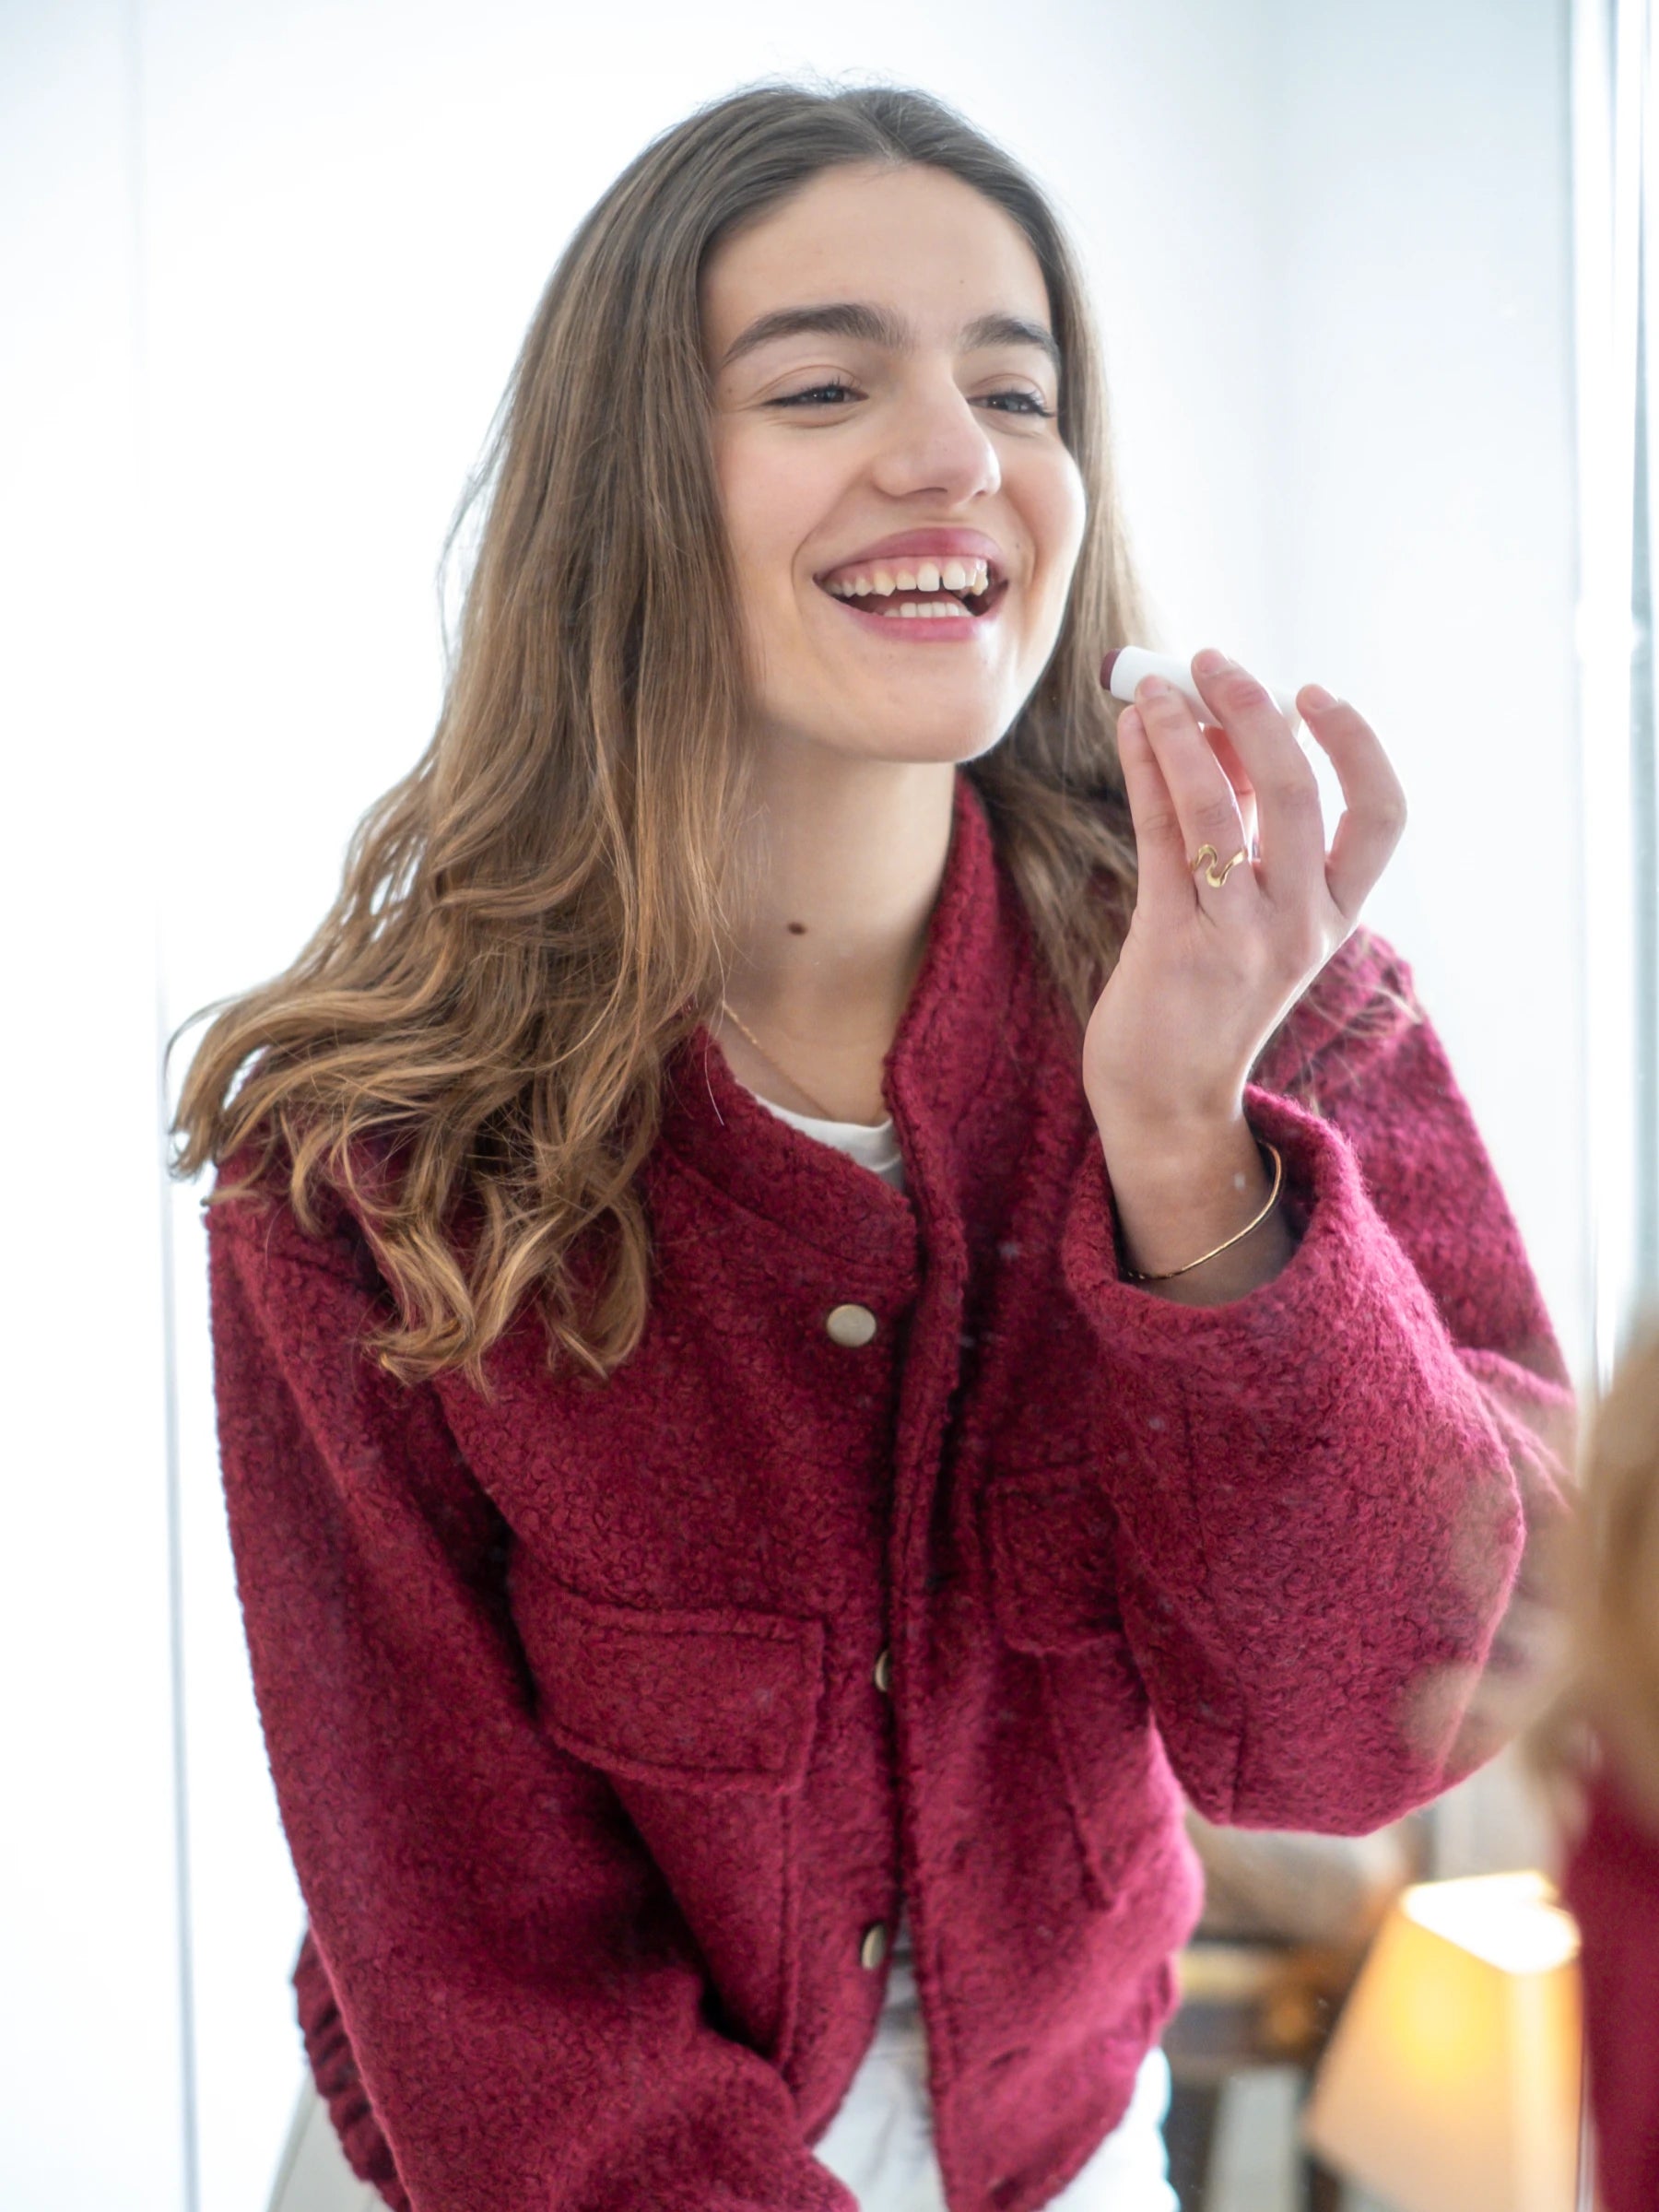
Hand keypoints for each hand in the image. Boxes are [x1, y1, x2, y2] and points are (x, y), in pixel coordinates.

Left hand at [1082, 649, 1405, 1286]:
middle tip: (1213, 663)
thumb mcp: (1250, 916)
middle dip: (1255, 714)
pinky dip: (1148, 771)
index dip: (1358, 746)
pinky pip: (1161, 837)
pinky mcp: (1173, 945)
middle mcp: (1299, 926)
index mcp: (1333, 915)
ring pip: (1217, 809)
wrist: (1165, 1102)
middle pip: (1297, 794)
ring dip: (1185, 732)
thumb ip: (1245, 829)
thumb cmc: (1204, 998)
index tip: (1316, 694)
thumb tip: (1223, 725)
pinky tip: (1132, 730)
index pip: (1383, 818)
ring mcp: (1237, 939)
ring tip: (1153, 687)